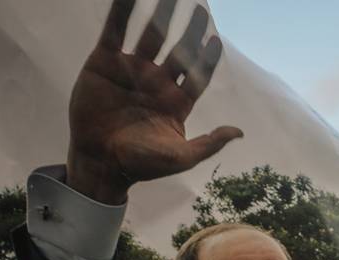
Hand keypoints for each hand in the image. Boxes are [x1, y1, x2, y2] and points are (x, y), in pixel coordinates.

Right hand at [66, 0, 243, 203]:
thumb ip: (209, 144)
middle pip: (178, 51)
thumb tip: (239, 132)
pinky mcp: (104, 63)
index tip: (214, 41)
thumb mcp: (180, 158)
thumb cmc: (141, 165)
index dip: (206, 58)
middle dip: (190, 31)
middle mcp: (156, 82)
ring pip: (150, 36)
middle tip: (201, 11)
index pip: (197, 74)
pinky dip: (122, 11)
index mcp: (176, 101)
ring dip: (161, 15)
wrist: (99, 163)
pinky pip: (115, 31)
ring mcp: (131, 70)